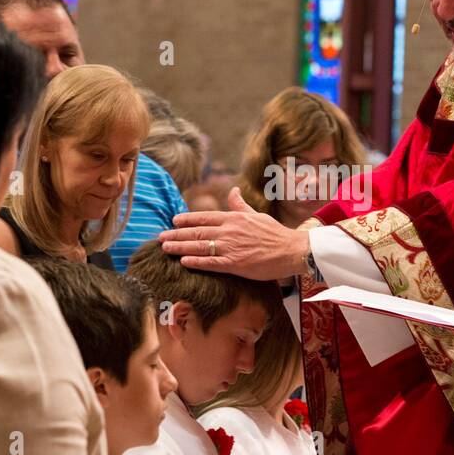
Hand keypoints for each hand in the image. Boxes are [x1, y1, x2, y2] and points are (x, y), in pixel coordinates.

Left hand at [159, 186, 310, 279]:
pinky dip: (196, 262)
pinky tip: (183, 261)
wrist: (292, 250)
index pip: (204, 217)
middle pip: (196, 232)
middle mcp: (229, 231)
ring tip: (165, 247)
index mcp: (234, 218)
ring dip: (180, 247)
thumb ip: (240, 205)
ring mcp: (231, 247)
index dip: (186, 219)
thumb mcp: (256, 214)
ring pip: (199, 246)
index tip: (173, 220)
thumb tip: (233, 190)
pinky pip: (211, 263)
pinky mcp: (236, 264)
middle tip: (161, 237)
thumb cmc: (275, 233)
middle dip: (176, 234)